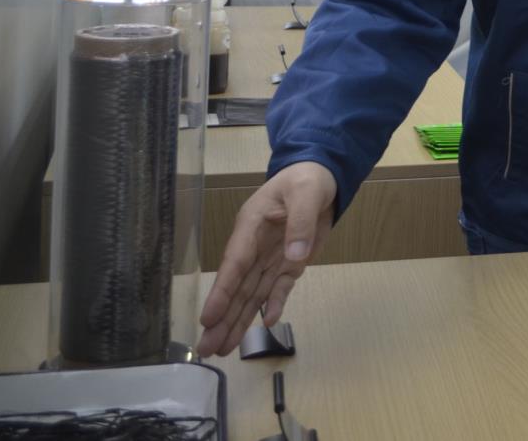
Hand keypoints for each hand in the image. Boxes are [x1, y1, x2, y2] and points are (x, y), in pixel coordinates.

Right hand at [195, 161, 335, 356]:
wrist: (322, 178)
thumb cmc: (306, 180)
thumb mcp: (306, 193)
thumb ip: (301, 222)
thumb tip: (294, 257)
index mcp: (251, 226)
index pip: (234, 263)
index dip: (221, 292)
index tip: (207, 318)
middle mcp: (255, 247)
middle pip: (237, 287)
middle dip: (222, 318)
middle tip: (205, 349)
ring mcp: (271, 257)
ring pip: (252, 293)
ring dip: (239, 320)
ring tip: (222, 348)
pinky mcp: (289, 264)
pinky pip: (279, 287)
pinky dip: (274, 304)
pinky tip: (265, 324)